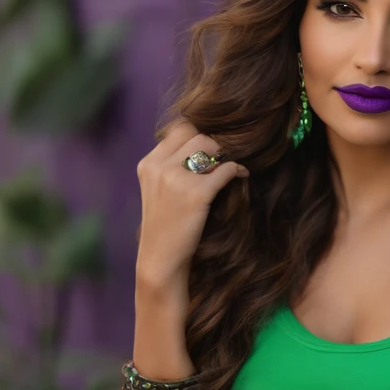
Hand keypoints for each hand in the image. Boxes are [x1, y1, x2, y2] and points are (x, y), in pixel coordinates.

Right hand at [135, 118, 248, 289]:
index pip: (179, 129)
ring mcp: (176, 180)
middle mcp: (159, 167)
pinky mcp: (196, 194)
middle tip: (223, 158)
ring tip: (231, 166)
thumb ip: (170, 165)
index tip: (210, 148)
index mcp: (148, 164)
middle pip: (197, 135)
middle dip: (215, 144)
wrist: (160, 261)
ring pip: (211, 146)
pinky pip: (226, 168)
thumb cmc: (164, 226)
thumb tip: (204, 141)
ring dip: (225, 154)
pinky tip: (242, 175)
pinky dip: (238, 169)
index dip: (199, 134)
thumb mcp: (156, 189)